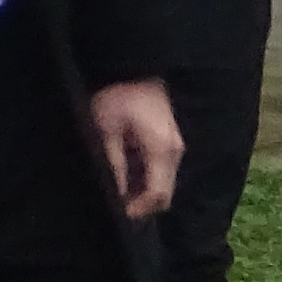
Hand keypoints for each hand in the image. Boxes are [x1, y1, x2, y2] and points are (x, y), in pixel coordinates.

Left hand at [90, 79, 182, 218]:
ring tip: (116, 187)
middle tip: (115, 204)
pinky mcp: (168, 144)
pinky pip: (159, 171)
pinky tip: (123, 172)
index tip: (118, 213)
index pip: (158, 194)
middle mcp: (174, 152)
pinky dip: (142, 178)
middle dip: (140, 203)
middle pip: (163, 193)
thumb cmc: (119, 95)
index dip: (138, 209)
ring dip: (140, 191)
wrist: (134, 69)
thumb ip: (114, 162)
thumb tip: (114, 192)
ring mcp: (174, 148)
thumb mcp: (107, 129)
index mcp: (162, 150)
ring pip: (162, 183)